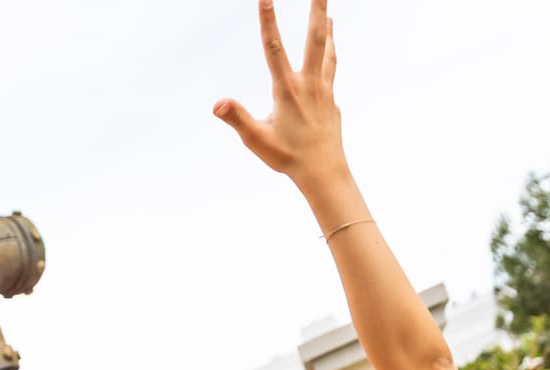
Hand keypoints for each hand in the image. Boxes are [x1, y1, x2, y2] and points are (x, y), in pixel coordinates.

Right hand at [214, 0, 342, 184]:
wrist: (324, 172)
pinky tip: (330, 49)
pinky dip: (330, 53)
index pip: (274, 48)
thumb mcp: (257, 140)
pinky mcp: (331, 101)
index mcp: (287, 90)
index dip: (268, 20)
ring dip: (327, 28)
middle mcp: (308, 84)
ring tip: (328, 12)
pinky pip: (331, 69)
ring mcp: (323, 91)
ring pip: (327, 52)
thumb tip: (217, 104)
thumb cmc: (288, 158)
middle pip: (314, 39)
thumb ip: (237, 118)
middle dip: (317, 10)